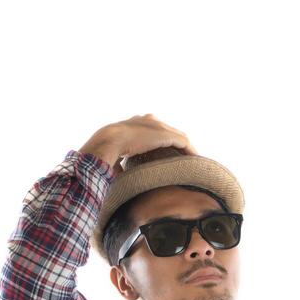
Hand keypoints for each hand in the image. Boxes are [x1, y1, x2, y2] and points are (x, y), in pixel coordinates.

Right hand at [78, 113, 198, 172]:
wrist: (107, 142)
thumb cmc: (104, 152)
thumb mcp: (112, 156)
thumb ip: (118, 163)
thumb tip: (116, 178)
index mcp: (133, 125)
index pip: (152, 133)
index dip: (160, 145)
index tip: (165, 158)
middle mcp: (147, 121)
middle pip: (167, 133)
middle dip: (175, 146)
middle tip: (182, 160)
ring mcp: (156, 126)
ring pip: (177, 137)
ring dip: (185, 150)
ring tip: (191, 163)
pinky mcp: (165, 135)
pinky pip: (183, 142)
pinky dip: (190, 152)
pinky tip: (195, 161)